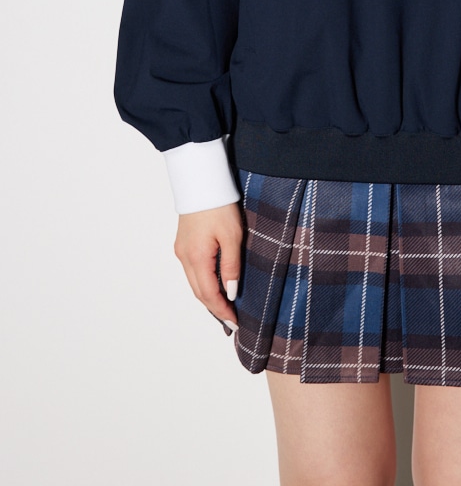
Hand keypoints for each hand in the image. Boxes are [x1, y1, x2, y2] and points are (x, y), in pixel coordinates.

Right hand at [174, 203, 242, 333]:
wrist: (202, 181)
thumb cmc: (219, 205)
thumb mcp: (232, 236)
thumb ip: (231, 266)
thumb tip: (230, 292)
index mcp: (197, 257)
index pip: (208, 294)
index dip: (222, 311)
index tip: (235, 323)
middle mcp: (185, 257)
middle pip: (199, 292)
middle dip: (215, 308)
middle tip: (231, 321)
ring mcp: (182, 250)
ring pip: (194, 282)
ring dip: (208, 297)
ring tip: (225, 308)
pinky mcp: (183, 244)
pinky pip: (193, 271)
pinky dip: (203, 283)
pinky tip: (214, 285)